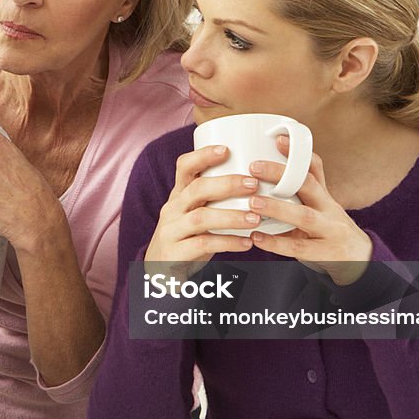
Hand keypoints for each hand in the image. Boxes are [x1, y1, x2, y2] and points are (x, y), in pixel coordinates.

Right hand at [144, 144, 259, 276]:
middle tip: (253, 184)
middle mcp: (172, 209)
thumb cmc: (188, 235)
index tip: (227, 149)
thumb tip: (259, 179)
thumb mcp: (194, 212)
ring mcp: (171, 231)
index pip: (184, 167)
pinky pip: (203, 245)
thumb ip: (215, 198)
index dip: (203, 155)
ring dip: (231, 216)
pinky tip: (247, 242)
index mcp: (179, 195)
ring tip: (255, 217)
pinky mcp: (175, 253)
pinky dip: (228, 243)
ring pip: (200, 218)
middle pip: (196, 189)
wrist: (159, 269)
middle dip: (226, 184)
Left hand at [247, 136, 371, 284]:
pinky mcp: (326, 253)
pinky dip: (276, 243)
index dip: (297, 153)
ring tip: (253, 202)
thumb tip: (276, 158)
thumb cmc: (329, 227)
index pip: (314, 169)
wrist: (359, 260)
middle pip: (309, 186)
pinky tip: (257, 238)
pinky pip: (299, 248)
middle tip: (253, 167)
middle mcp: (330, 209)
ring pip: (304, 217)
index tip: (277, 140)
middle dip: (281, 175)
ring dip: (277, 209)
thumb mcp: (321, 205)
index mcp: (325, 196)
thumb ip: (302, 187)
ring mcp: (330, 231)